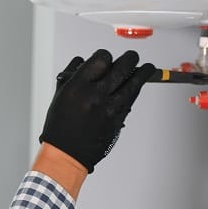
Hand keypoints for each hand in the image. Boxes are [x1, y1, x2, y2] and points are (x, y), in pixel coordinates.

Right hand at [39, 49, 153, 172]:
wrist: (67, 153)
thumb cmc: (60, 126)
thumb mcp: (60, 95)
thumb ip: (73, 75)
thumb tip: (85, 62)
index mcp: (78, 87)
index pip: (101, 59)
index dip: (106, 55)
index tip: (107, 57)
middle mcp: (95, 95)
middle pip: (122, 68)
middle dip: (130, 59)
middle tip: (132, 57)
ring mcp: (109, 108)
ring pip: (133, 84)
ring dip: (143, 73)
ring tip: (147, 67)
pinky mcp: (118, 120)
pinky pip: (131, 99)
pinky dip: (136, 90)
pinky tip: (138, 85)